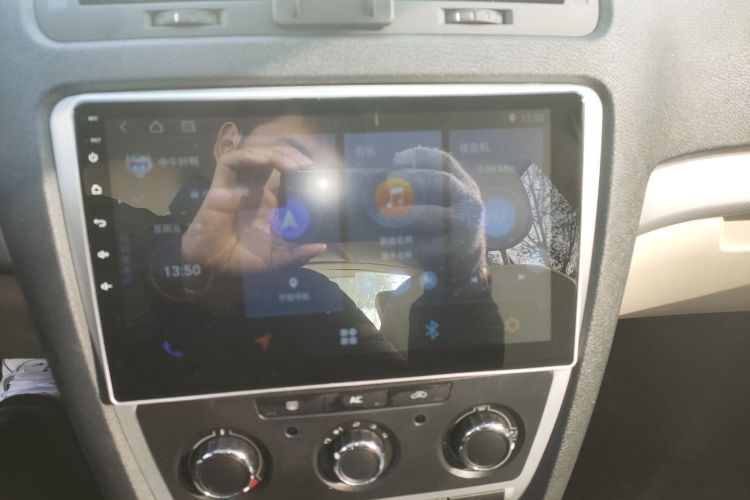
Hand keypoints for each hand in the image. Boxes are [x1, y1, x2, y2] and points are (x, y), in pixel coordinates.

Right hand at [182, 139, 326, 274]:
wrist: (213, 266)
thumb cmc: (241, 261)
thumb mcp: (277, 258)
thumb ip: (299, 253)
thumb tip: (322, 246)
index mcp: (268, 201)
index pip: (284, 174)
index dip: (299, 168)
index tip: (318, 174)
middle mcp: (253, 189)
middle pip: (273, 158)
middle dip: (292, 155)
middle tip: (310, 165)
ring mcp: (237, 185)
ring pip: (256, 154)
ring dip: (277, 153)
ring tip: (296, 164)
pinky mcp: (221, 185)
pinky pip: (232, 160)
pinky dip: (251, 156)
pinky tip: (268, 161)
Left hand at [391, 147, 486, 283]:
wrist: (466, 261)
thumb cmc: (444, 226)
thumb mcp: (444, 202)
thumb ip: (425, 189)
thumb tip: (386, 180)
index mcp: (463, 184)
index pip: (443, 161)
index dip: (420, 156)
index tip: (397, 161)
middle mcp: (468, 200)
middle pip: (441, 181)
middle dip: (411, 181)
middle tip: (387, 187)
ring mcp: (467, 224)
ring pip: (436, 214)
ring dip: (408, 213)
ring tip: (386, 215)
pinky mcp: (459, 248)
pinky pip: (433, 244)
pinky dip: (413, 244)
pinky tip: (396, 243)